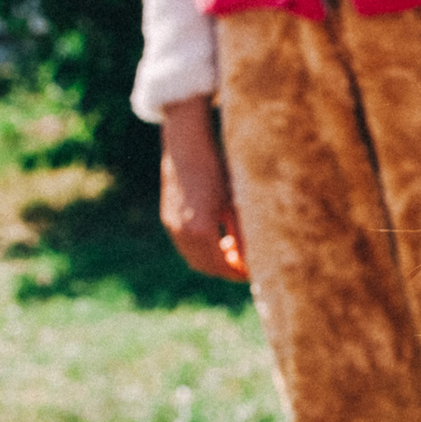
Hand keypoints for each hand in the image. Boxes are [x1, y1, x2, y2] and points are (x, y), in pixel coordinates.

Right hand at [159, 98, 245, 279]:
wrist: (186, 148)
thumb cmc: (216, 172)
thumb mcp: (233, 204)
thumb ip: (241, 234)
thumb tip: (252, 258)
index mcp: (201, 230)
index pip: (222, 266)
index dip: (237, 273)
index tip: (252, 273)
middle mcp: (183, 232)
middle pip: (206, 267)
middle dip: (226, 270)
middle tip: (244, 268)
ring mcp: (172, 227)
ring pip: (194, 258)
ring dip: (213, 261)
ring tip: (232, 253)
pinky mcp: (168, 219)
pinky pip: (185, 245)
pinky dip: (201, 250)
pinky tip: (217, 239)